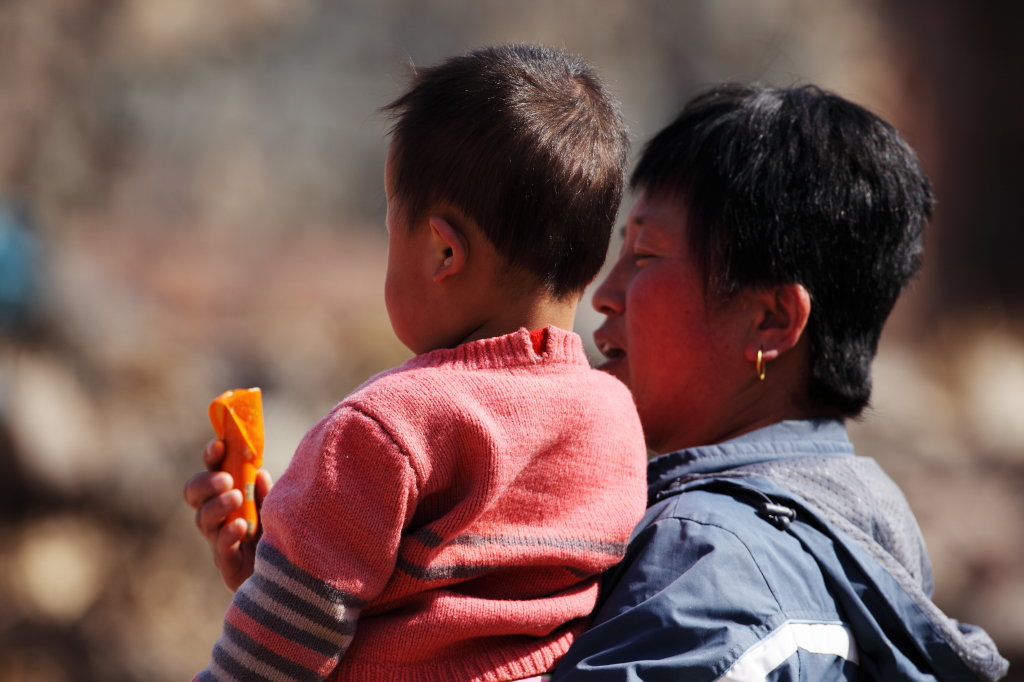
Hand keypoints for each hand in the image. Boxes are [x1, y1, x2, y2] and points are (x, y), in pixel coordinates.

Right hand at [183, 439, 272, 591]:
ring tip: (235, 497)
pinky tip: (240, 526)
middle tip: (225, 479)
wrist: (296, 577)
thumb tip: (258, 473)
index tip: (220, 445)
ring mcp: (220, 541)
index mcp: (231, 496)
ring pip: (203, 520)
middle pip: (194, 495)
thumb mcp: (278, 507)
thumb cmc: (284, 534)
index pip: (212, 472)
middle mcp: (220, 517)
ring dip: (217, 506)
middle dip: (206, 483)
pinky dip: (228, 534)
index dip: (212, 457)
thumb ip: (266, 492)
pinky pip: (220, 548)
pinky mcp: (228, 566)